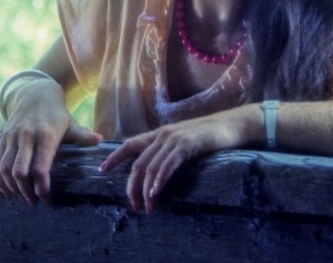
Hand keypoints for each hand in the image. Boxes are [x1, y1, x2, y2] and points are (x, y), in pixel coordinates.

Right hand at [0, 79, 101, 205]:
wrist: (34, 93)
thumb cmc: (56, 114)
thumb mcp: (70, 123)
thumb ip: (82, 135)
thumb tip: (100, 140)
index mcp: (45, 136)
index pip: (40, 168)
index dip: (42, 188)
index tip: (47, 199)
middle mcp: (26, 137)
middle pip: (20, 172)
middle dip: (25, 192)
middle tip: (34, 203)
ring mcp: (12, 137)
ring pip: (6, 168)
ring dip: (12, 187)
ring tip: (21, 197)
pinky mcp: (3, 138)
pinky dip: (0, 179)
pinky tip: (7, 190)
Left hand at [99, 106, 255, 212]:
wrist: (231, 124)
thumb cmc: (208, 135)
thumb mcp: (183, 140)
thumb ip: (168, 150)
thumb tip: (156, 168)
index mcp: (159, 133)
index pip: (130, 144)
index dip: (115, 157)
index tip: (102, 170)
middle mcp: (162, 135)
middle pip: (138, 163)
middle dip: (131, 186)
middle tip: (132, 205)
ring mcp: (174, 139)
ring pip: (150, 167)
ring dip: (145, 190)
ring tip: (145, 207)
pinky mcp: (186, 146)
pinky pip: (167, 166)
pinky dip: (159, 181)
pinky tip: (155, 193)